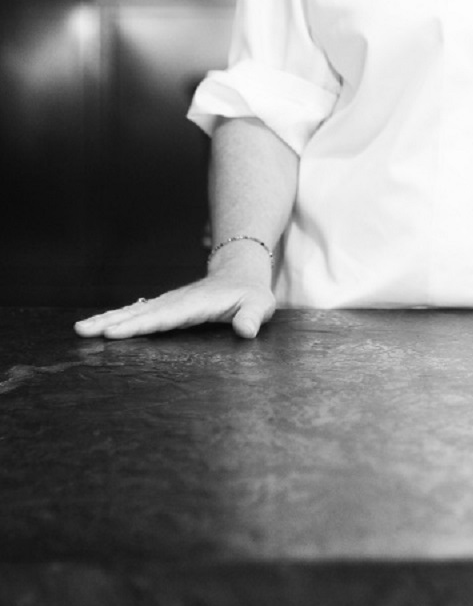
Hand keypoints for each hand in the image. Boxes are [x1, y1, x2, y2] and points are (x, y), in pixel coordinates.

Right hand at [74, 274, 275, 340]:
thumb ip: (252, 317)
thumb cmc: (251, 293)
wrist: (240, 272)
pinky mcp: (165, 307)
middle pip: (140, 313)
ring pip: (133, 312)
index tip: (115, 332)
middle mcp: (176, 302)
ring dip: (107, 320)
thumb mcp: (259, 305)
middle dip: (112, 322)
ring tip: (80, 329)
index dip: (140, 324)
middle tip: (83, 331)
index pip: (164, 316)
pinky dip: (117, 319)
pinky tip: (98, 327)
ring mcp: (168, 303)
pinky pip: (137, 313)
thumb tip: (247, 331)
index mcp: (195, 304)